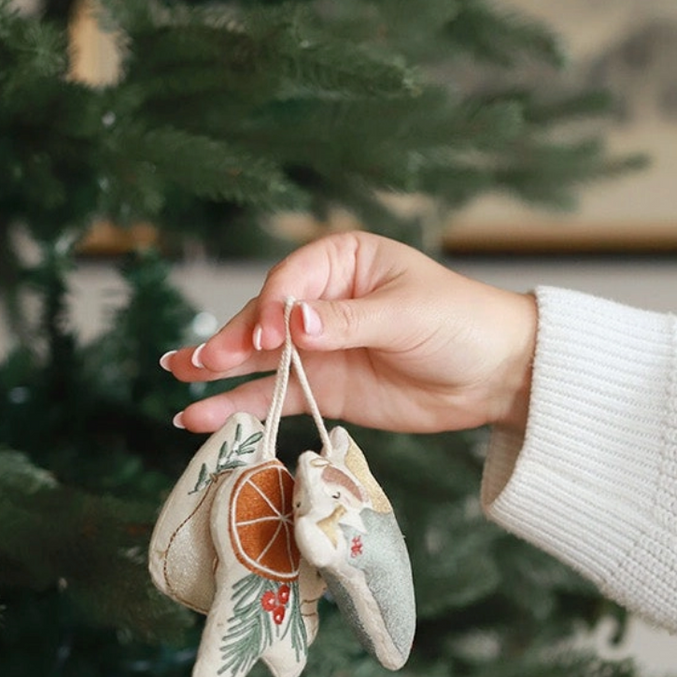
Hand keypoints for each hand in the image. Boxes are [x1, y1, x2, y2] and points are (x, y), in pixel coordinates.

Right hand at [161, 231, 537, 436]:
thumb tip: (296, 325)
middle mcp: (322, 301)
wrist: (498, 375)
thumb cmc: (462, 323)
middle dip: (232, 340)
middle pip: (264, 319)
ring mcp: (320, 348)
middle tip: (198, 362)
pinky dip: (242, 406)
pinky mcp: (326, 388)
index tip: (267, 337)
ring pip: (260, 358)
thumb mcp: (408, 314)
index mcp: (343, 261)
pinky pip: (277, 396)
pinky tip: (203, 415)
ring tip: (178, 377)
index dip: (272, 308)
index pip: (290, 280)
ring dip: (220, 371)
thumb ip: (348, 321)